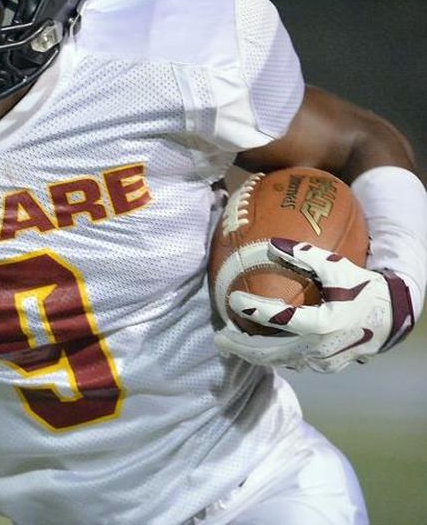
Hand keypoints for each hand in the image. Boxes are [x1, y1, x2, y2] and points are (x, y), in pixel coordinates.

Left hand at [213, 237, 414, 371]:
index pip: (279, 319)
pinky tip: (258, 348)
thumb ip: (304, 256)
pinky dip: (273, 356)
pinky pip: (293, 363)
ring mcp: (323, 362)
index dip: (254, 310)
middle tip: (219, 337)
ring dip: (254, 354)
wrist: (392, 318)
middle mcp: (320, 348)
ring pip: (280, 361)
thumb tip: (270, 244)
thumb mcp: (337, 267)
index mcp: (323, 324)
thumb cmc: (363, 288)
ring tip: (231, 343)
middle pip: (271, 352)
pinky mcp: (327, 367)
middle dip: (241, 347)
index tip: (232, 300)